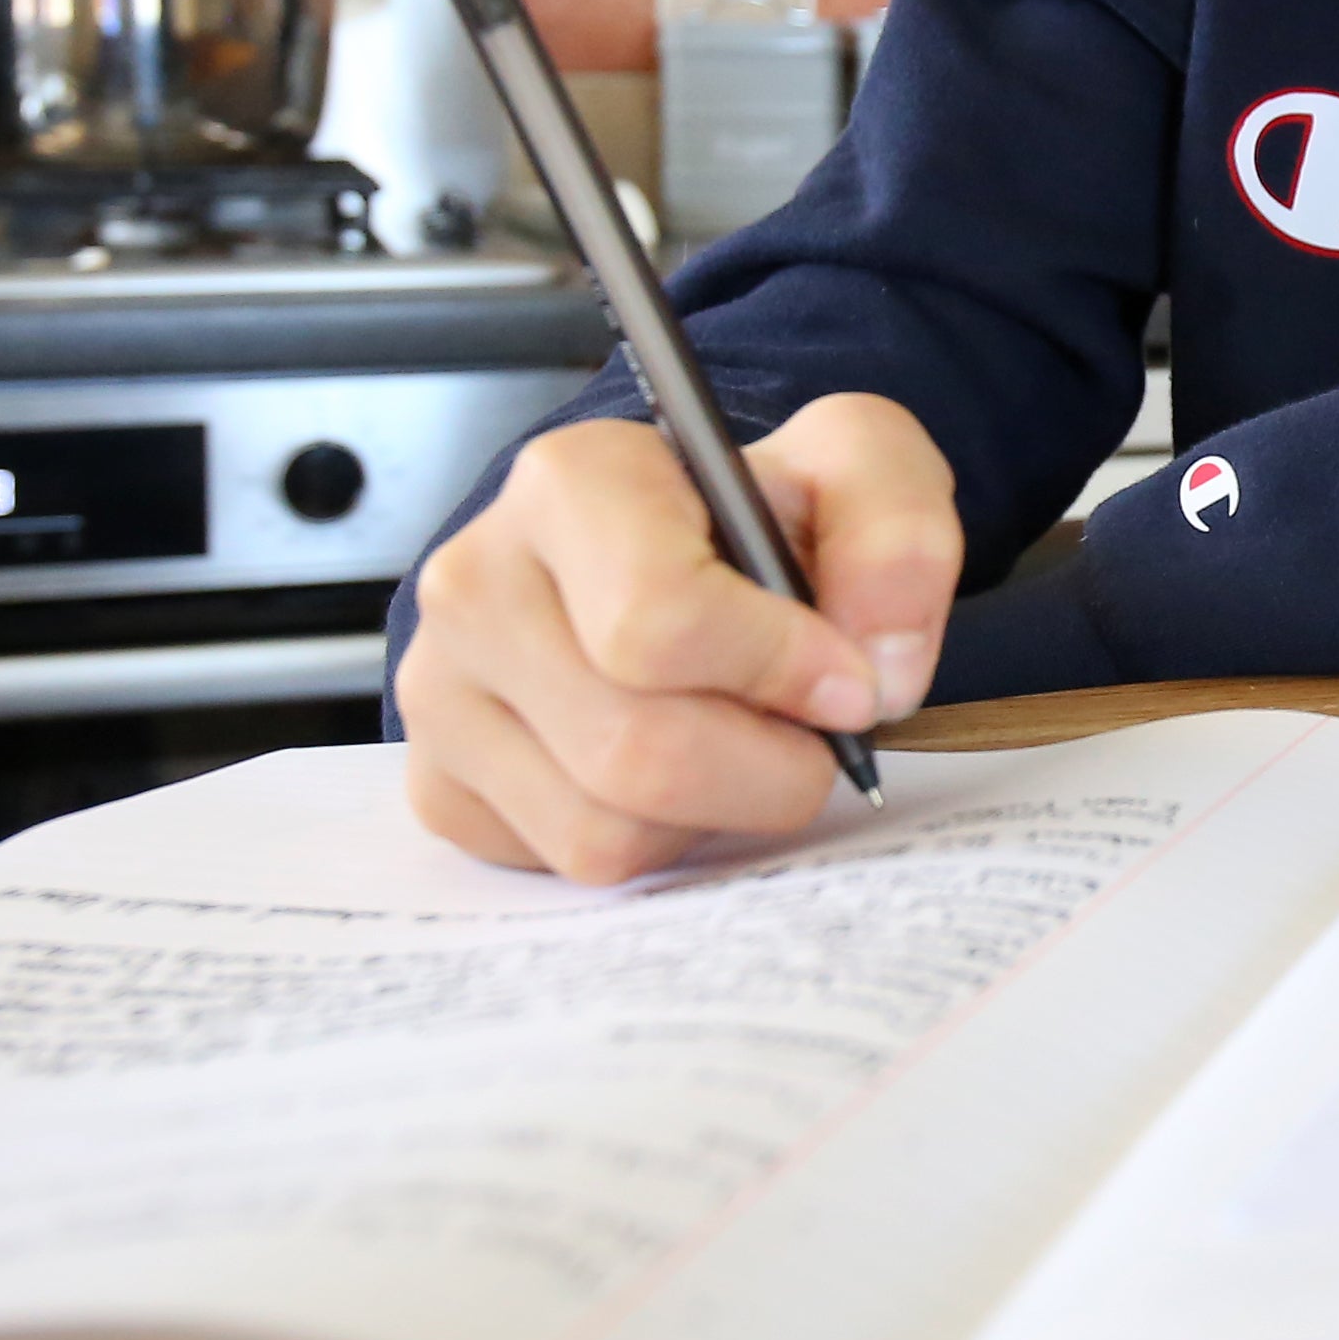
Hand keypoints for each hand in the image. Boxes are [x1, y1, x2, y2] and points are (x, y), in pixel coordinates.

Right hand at [396, 394, 963, 881]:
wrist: (673, 555)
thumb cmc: (757, 519)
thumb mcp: (860, 474)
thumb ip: (899, 540)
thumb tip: (880, 670)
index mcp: (573, 483)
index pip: (658, 622)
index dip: (779, 671)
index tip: (847, 682)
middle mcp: (477, 582)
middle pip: (635, 751)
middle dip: (765, 769)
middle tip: (809, 735)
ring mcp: (440, 692)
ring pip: (602, 829)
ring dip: (712, 812)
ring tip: (734, 738)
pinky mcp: (440, 784)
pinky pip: (565, 865)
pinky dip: (650, 841)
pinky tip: (669, 771)